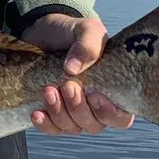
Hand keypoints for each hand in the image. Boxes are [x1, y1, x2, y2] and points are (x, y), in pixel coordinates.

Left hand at [20, 13, 135, 135]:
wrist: (44, 34)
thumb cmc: (72, 33)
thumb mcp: (86, 30)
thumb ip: (88, 45)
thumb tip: (72, 69)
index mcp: (115, 91)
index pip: (121, 118)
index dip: (109, 113)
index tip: (94, 95)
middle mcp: (97, 107)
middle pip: (94, 125)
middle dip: (78, 108)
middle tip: (67, 85)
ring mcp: (74, 112)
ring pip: (72, 128)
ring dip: (59, 112)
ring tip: (47, 89)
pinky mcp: (53, 113)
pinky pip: (52, 129)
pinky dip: (45, 124)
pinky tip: (36, 112)